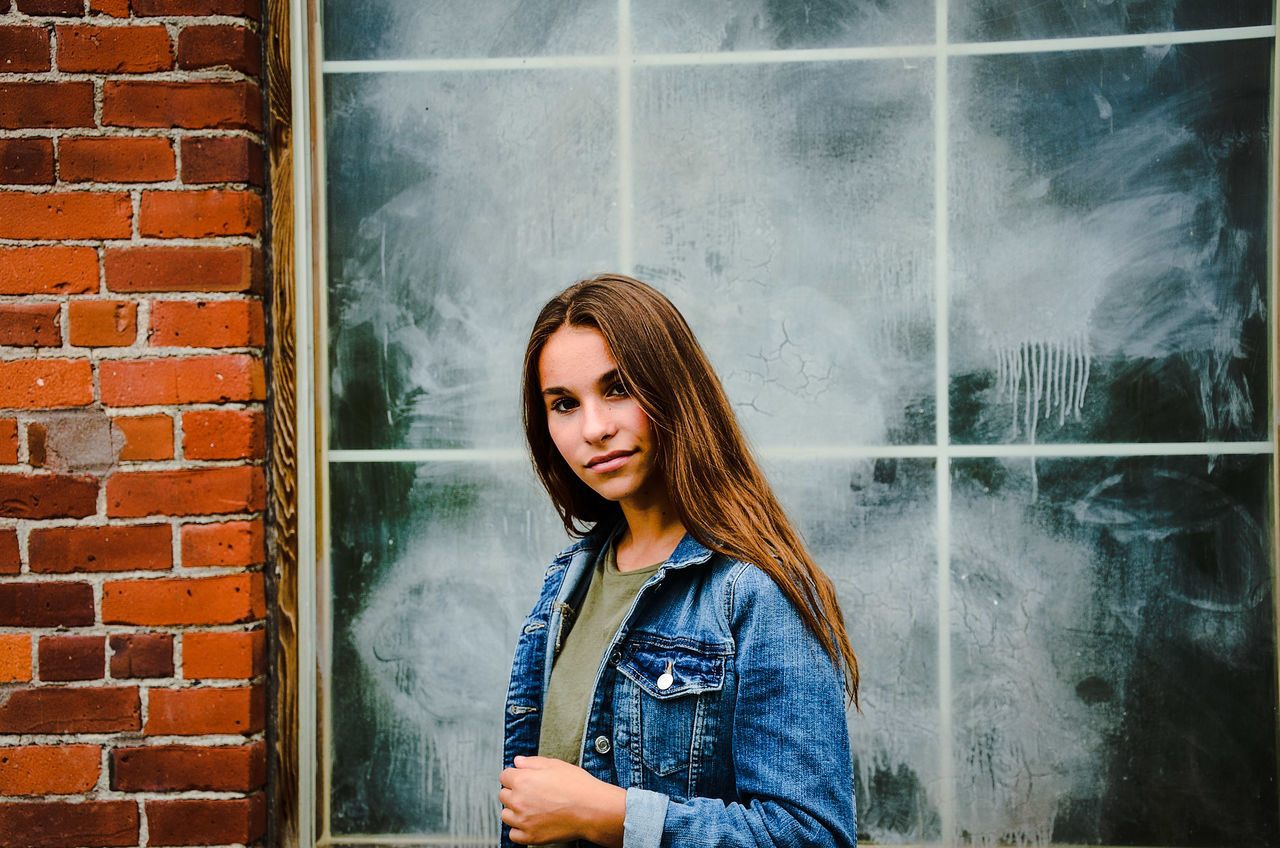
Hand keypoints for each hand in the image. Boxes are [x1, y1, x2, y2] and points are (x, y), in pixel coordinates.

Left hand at [498, 756, 625, 846]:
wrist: (592, 810)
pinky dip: (519, 829)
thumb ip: (532, 762)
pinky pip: (513, 834)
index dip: (514, 775)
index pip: (504, 776)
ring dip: (514, 810)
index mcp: (523, 781)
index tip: (522, 778)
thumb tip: (518, 761)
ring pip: (506, 815)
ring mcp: (523, 821)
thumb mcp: (555, 765)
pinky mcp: (530, 836)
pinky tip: (530, 822)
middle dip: (513, 792)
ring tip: (530, 807)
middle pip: (503, 795)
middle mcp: (519, 801)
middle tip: (530, 792)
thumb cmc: (578, 786)